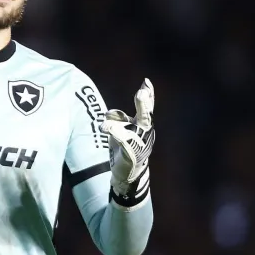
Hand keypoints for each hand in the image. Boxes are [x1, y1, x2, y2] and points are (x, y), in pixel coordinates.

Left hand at [100, 78, 154, 202]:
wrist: (127, 172)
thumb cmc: (125, 147)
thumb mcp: (121, 129)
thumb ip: (117, 119)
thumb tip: (111, 112)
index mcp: (142, 124)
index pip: (146, 107)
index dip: (148, 94)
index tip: (146, 81)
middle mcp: (143, 132)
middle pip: (145, 115)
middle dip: (143, 104)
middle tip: (141, 92)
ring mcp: (138, 143)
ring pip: (132, 128)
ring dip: (121, 121)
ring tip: (107, 124)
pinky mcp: (131, 153)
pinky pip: (124, 141)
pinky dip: (116, 132)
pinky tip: (106, 126)